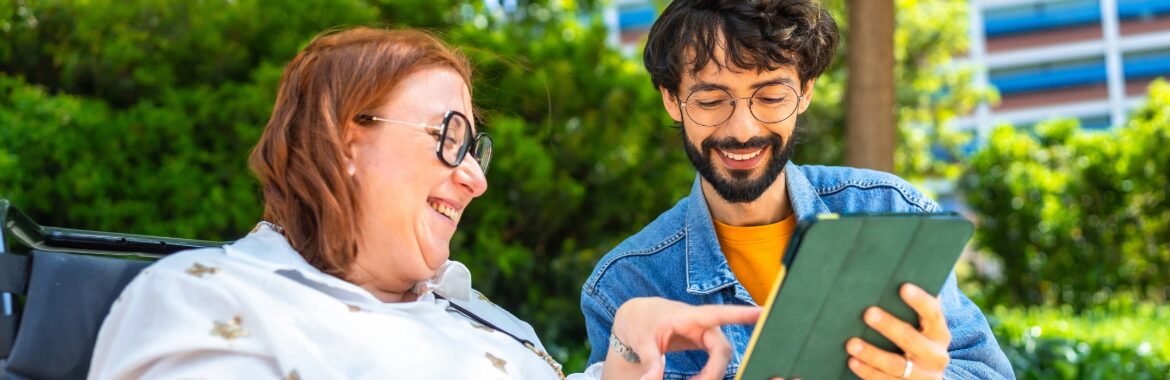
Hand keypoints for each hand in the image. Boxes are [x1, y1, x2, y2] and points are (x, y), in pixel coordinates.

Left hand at [602, 297, 760, 379]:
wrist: (639, 316)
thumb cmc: (642, 322)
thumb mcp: (641, 341)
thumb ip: (650, 362)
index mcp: (689, 317)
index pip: (719, 314)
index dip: (743, 314)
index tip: (764, 313)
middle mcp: (703, 323)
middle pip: (723, 348)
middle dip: (715, 371)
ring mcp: (705, 333)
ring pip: (722, 356)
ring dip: (712, 374)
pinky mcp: (704, 342)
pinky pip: (716, 359)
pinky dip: (710, 373)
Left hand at [845, 284, 948, 378]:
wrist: (929, 377)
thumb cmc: (918, 339)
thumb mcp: (924, 327)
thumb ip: (915, 307)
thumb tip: (898, 271)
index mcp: (939, 333)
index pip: (933, 313)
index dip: (919, 301)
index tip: (903, 287)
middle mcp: (935, 355)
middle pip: (911, 340)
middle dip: (889, 326)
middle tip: (868, 313)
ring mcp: (922, 376)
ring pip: (896, 366)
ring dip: (872, 354)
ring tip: (851, 343)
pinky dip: (867, 372)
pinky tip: (852, 361)